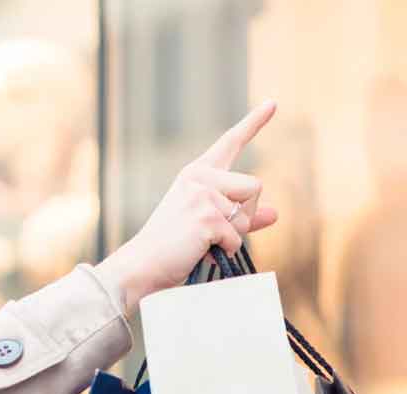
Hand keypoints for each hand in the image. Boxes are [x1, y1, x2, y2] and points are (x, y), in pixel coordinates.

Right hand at [95, 101, 278, 315]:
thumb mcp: (207, 225)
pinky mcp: (206, 217)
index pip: (230, 143)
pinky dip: (224, 250)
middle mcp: (198, 178)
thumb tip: (276, 213)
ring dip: (235, 234)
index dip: (254, 123)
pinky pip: (237, 236)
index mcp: (195, 174)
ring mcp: (201, 195)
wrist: (141, 266)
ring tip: (203, 242)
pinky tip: (200, 252)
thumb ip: (242, 217)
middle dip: (246, 214)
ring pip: (249, 211)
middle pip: (254, 186)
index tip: (273, 103)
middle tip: (213, 233)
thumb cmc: (170, 248)